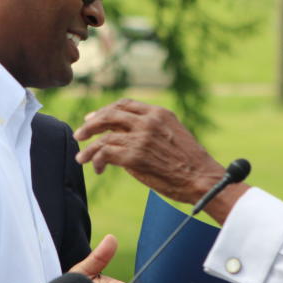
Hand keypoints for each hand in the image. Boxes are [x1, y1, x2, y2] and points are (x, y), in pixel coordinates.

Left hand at [73, 98, 225, 204]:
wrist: (202, 178)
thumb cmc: (189, 162)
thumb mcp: (172, 134)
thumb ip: (149, 130)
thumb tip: (122, 137)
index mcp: (158, 113)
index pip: (124, 104)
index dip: (105, 110)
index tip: (93, 118)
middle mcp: (148, 121)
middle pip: (110, 114)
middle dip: (91, 124)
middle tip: (80, 134)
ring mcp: (141, 138)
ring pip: (104, 136)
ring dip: (89, 148)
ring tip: (81, 158)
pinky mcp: (135, 156)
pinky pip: (106, 153)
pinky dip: (97, 160)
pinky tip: (97, 168)